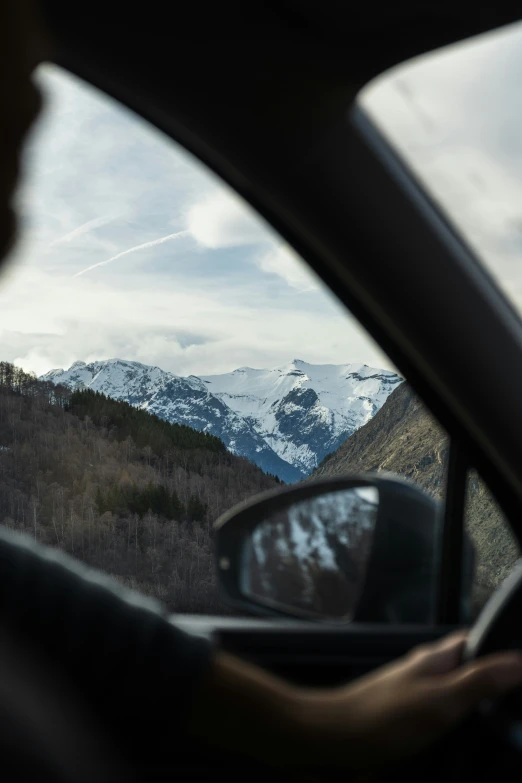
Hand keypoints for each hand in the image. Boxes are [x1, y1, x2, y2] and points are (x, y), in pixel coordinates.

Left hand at [295, 631, 521, 774]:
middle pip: (468, 669)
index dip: (501, 649)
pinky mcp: (406, 721)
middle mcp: (426, 672)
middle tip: (514, 707)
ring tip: (500, 727)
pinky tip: (466, 743)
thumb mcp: (440, 700)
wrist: (332, 740)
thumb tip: (519, 660)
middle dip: (493, 684)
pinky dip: (458, 727)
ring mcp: (414, 696)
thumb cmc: (382, 718)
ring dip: (476, 709)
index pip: (476, 641)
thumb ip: (480, 680)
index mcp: (436, 659)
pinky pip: (441, 718)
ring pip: (456, 695)